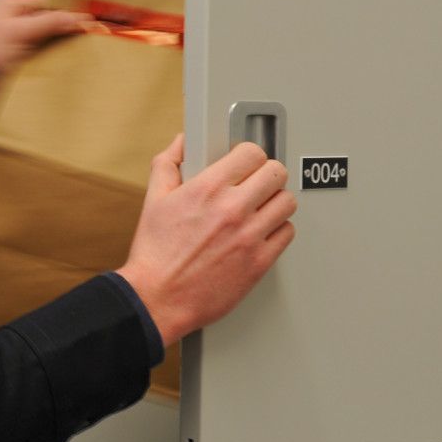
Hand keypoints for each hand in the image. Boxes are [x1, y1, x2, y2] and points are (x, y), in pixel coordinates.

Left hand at [0, 0, 92, 94]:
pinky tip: (61, 59)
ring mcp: (17, 40)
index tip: (81, 17)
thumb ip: (46, 22)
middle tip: (82, 32)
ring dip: (59, 43)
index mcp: (8, 7)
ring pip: (47, 37)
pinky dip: (52, 56)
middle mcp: (13, 21)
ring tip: (74, 46)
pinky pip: (43, 52)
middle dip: (63, 27)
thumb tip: (72, 16)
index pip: (44, 2)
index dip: (63, 9)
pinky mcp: (21, 57)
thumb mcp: (18, 33)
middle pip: (47, 19)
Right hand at [117, 136, 296, 344]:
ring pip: (287, 202)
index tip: (247, 164)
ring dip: (277, 202)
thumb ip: (168, 164)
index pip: (252, 153)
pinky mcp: (259, 262)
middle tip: (259, 184)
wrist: (158, 299)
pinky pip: (287, 233)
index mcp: (208, 189)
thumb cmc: (155, 254)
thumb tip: (182, 142)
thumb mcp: (154, 200)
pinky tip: (264, 232)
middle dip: (268, 175)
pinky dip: (278, 230)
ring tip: (264, 207)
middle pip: (276, 173)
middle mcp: (232, 209)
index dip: (250, 156)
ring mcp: (249, 236)